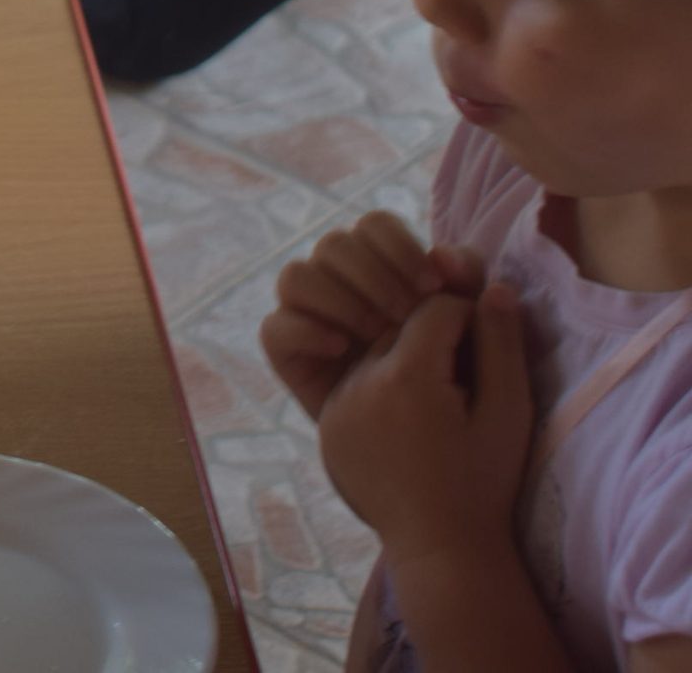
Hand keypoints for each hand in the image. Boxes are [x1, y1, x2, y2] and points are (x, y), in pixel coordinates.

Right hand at [261, 212, 484, 419]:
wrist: (429, 451)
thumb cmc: (455, 383)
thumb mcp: (474, 331)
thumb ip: (467, 285)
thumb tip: (443, 255)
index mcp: (382, 265)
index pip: (374, 224)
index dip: (400, 247)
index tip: (432, 287)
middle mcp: (338, 282)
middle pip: (334, 244)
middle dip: (374, 277)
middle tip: (405, 316)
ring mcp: (308, 315)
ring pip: (296, 275)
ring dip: (339, 300)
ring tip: (376, 336)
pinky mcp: (288, 352)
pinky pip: (273, 326)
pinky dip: (305, 330)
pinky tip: (341, 349)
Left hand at [319, 286, 533, 569]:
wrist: (441, 547)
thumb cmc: (485, 481)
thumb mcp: (508, 412)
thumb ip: (501, 345)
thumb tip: (495, 288)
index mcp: (407, 377)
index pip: (436, 309)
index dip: (467, 319)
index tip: (485, 347)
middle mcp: (360, 383)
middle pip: (397, 325)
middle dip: (430, 333)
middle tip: (462, 367)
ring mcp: (337, 404)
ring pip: (371, 350)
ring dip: (401, 356)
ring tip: (436, 394)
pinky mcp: (325, 423)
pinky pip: (351, 380)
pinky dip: (379, 384)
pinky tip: (409, 415)